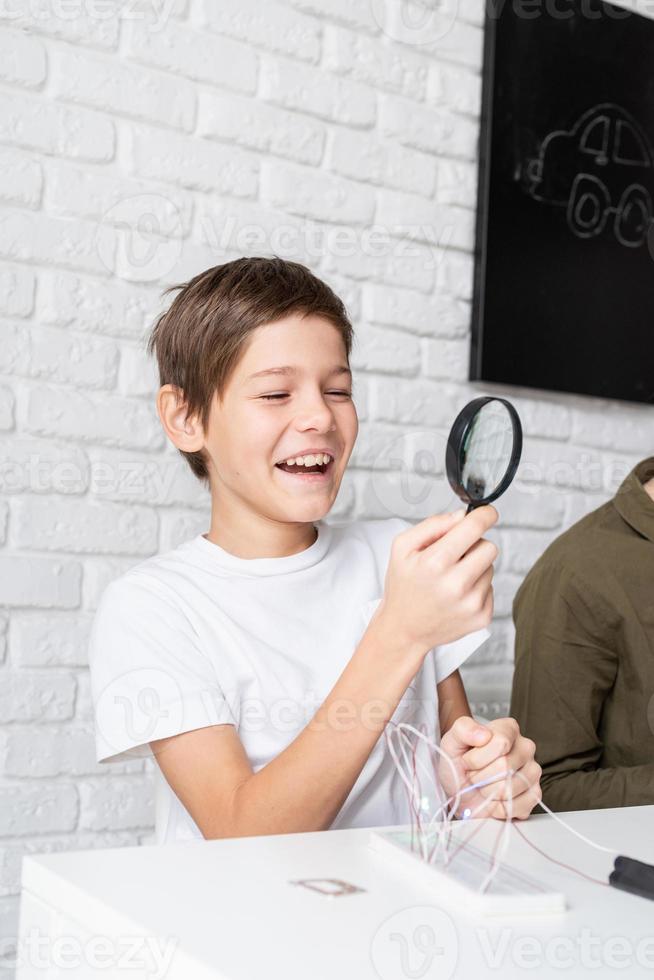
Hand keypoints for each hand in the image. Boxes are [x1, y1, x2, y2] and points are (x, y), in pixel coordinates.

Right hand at [374, 506, 498, 657]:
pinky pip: (491, 588)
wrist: (404, 630)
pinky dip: (477, 588)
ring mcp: (471, 604)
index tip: (488, 513)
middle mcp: (456, 585)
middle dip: (474, 546)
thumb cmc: (403, 585)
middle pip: (489, 547)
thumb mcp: (402, 548)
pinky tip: (457, 596)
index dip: (485, 515)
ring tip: (451, 579)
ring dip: (475, 568)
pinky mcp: (481, 617)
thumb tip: (462, 516)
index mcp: (435, 563)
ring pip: (491, 568)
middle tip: (456, 555)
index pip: (474, 528)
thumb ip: (432, 525)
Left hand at [438, 716, 541, 820]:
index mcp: (508, 729)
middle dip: (480, 776)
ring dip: (487, 792)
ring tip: (483, 785)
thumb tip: (484, 734)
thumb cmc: (459, 764)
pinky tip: (493, 799)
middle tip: (474, 775)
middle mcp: (525, 748)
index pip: (500, 743)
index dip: (477, 757)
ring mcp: (532, 772)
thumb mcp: (451, 742)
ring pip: (509, 788)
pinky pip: (517, 806)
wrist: (460, 789)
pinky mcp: (534, 795)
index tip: (467, 760)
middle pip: (505, 766)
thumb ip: (463, 729)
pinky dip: (497, 808)